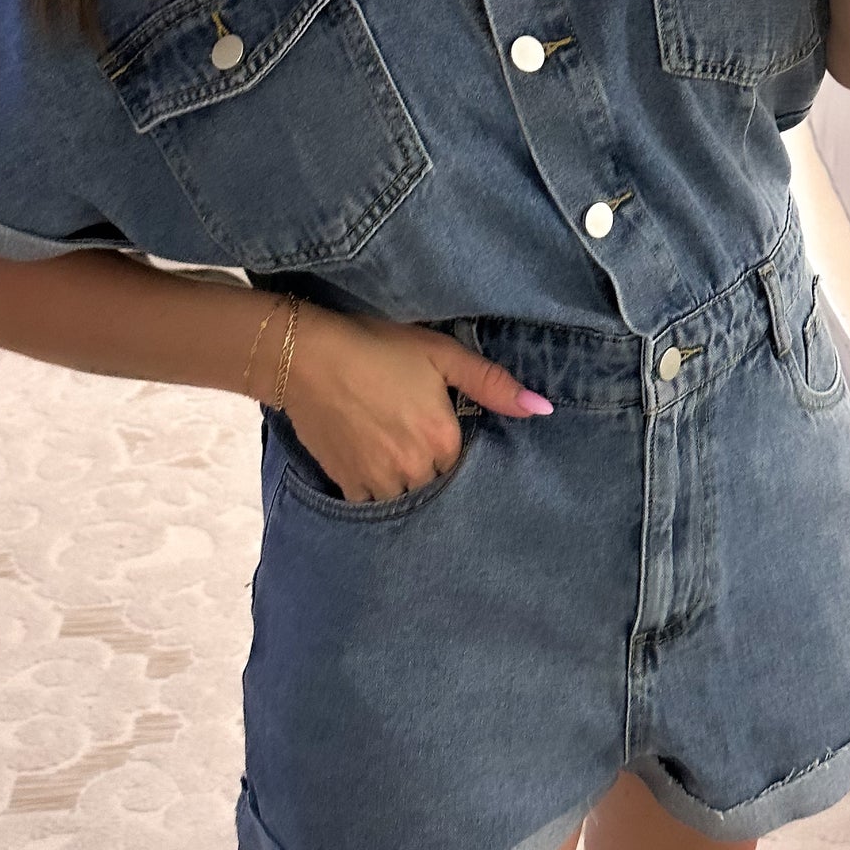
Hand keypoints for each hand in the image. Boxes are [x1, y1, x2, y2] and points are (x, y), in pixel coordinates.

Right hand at [275, 307, 550, 503]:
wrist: (305, 356)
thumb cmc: (376, 347)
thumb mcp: (440, 354)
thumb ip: (492, 383)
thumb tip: (543, 409)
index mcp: (443, 438)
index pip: (464, 462)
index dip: (453, 444)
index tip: (439, 425)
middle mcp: (415, 468)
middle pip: (436, 482)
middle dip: (430, 466)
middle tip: (410, 433)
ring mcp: (378, 480)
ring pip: (405, 496)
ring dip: (404, 481)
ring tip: (390, 448)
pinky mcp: (347, 482)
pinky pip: (372, 502)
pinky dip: (375, 488)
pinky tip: (369, 460)